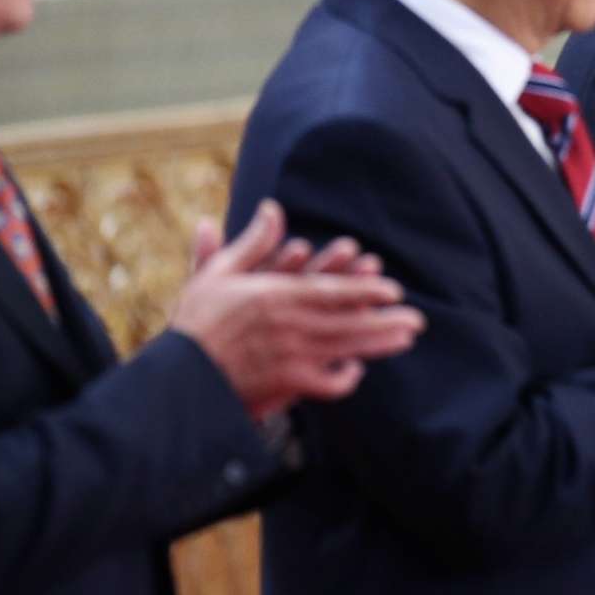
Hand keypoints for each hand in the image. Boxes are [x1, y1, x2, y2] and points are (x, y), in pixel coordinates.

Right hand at [170, 200, 427, 418]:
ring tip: (405, 339)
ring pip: (346, 350)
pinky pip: (326, 384)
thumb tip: (272, 208)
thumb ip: (253, 242)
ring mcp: (292, 358)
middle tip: (417, 319)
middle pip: (350, 321)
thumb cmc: (196, 322)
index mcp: (277, 297)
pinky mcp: (286, 386)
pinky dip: (344, 378)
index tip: (392, 288)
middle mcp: (291, 327)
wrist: (177, 377)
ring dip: (379, 344)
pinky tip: (355, 370)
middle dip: (386, 320)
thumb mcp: (219, 274)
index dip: (365, 289)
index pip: (332, 291)